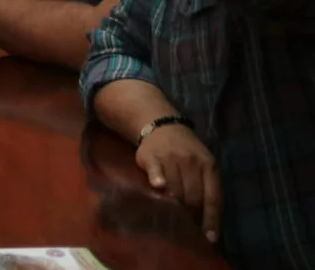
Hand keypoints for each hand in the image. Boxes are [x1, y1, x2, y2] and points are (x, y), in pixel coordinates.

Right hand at [135, 124, 221, 243]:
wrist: (163, 126)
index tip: (209, 238)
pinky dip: (158, 178)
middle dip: (192, 215)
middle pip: (194, 196)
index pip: (213, 198)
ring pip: (176, 187)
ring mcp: (172, 158)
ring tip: (173, 219)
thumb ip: (206, 188)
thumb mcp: (204, 164)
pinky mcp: (152, 156)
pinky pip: (156, 170)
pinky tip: (158, 187)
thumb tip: (206, 222)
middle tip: (188, 229)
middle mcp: (192, 162)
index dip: (211, 219)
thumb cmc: (187, 151)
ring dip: (175, 205)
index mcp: (210, 166)